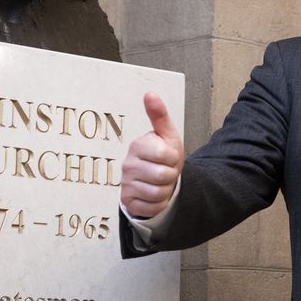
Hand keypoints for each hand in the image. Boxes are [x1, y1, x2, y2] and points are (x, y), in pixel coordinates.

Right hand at [120, 92, 185, 218]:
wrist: (156, 179)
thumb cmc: (162, 155)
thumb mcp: (166, 134)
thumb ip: (159, 115)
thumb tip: (150, 94)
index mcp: (137, 146)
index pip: (166, 155)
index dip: (174, 158)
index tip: (169, 157)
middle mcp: (127, 165)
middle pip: (163, 176)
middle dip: (171, 175)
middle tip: (166, 170)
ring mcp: (126, 184)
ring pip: (158, 193)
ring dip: (166, 190)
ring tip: (161, 182)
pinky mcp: (128, 201)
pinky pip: (152, 207)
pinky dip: (159, 203)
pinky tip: (155, 194)